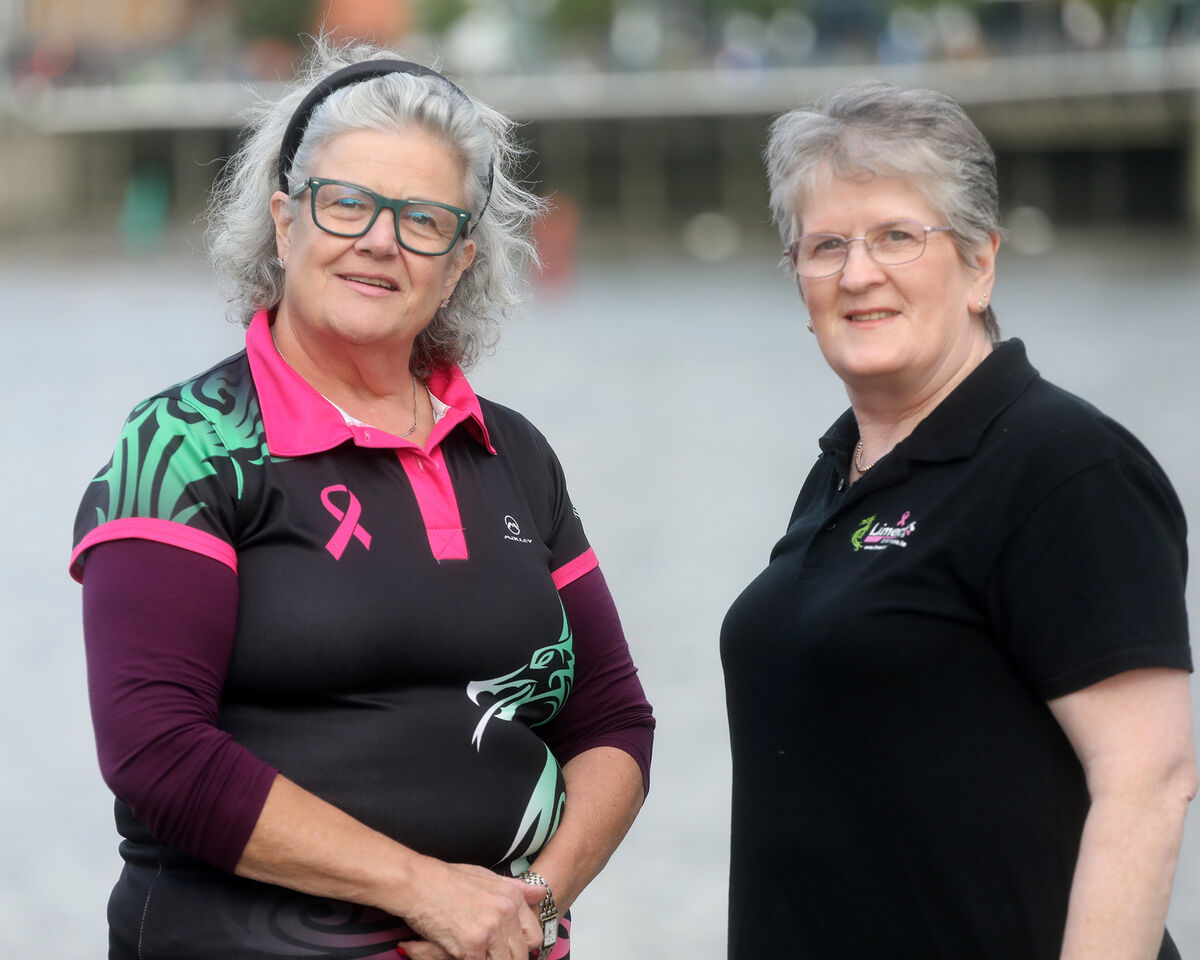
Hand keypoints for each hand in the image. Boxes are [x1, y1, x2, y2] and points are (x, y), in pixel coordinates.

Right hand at [394, 859, 544, 959]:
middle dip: (504, 957)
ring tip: (470, 950)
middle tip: (485, 951)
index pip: (534, 936)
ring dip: (487, 959)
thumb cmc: (446, 880)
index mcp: (512, 898)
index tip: (508, 948)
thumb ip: (516, 888)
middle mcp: (506, 913)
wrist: (417, 883)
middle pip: (520, 954)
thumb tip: (541, 893)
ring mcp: (490, 930)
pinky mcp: (473, 946)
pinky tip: (456, 951)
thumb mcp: (486, 876)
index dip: (520, 946)